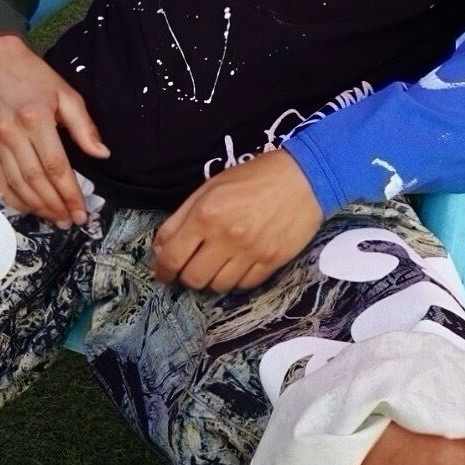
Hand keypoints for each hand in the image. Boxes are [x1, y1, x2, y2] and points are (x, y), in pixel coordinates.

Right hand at [0, 34, 108, 226]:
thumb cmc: (34, 77)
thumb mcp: (66, 94)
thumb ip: (84, 126)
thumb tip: (102, 154)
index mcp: (36, 119)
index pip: (56, 166)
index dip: (70, 193)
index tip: (83, 211)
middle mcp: (13, 134)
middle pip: (37, 181)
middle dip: (56, 206)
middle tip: (72, 221)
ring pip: (18, 186)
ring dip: (38, 208)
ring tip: (56, 219)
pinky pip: (0, 182)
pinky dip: (16, 200)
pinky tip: (32, 210)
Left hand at [152, 152, 322, 292]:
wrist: (304, 179)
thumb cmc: (253, 178)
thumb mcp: (210, 187)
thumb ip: (181, 217)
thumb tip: (161, 248)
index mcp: (205, 215)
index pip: (172, 257)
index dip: (162, 270)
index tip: (163, 273)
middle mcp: (225, 237)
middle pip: (193, 278)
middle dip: (185, 277)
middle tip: (190, 269)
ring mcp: (250, 253)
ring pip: (218, 287)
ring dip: (210, 281)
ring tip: (214, 268)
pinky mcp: (271, 263)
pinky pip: (244, 286)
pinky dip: (235, 282)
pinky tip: (235, 268)